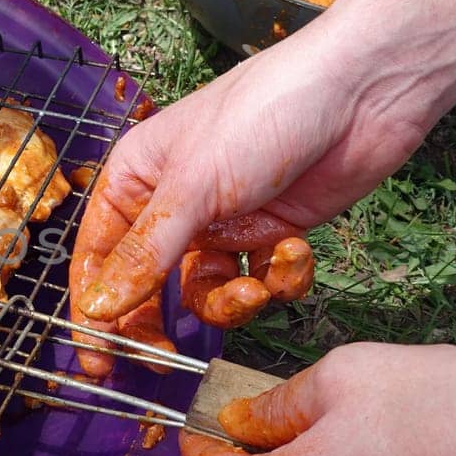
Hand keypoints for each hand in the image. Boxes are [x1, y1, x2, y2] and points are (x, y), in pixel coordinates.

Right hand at [72, 28, 430, 326]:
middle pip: (148, 287)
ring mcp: (224, 223)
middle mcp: (173, 206)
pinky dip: (279, 278)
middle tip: (169, 359)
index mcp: (135, 181)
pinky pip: (261, 283)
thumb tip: (98, 309)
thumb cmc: (264, 113)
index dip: (93, 312)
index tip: (98, 362)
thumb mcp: (194, 187)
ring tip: (253, 287)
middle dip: (161, 323)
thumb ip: (146, 254)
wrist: (362, 92)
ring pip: (207, 294)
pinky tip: (296, 250)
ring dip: (232, 301)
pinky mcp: (271, 236)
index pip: (98, 258)